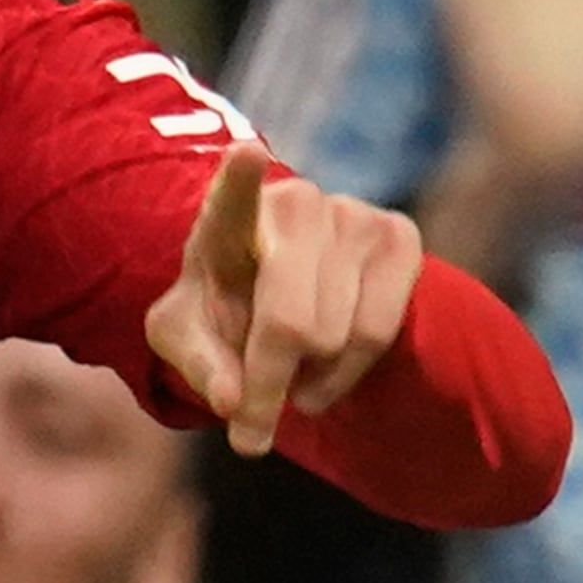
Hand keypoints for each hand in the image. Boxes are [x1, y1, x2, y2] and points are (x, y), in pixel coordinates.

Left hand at [146, 145, 426, 455]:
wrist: (276, 295)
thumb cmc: (220, 310)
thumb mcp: (184, 339)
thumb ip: (198, 365)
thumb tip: (233, 401)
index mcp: (226, 219)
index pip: (230, 198)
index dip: (239, 178)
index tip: (247, 155)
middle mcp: (294, 204)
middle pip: (290, 324)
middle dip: (268, 385)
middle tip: (250, 428)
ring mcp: (351, 215)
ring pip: (336, 337)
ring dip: (308, 379)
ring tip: (287, 370)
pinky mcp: (398, 236)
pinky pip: (379, 332)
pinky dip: (346, 372)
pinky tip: (325, 369)